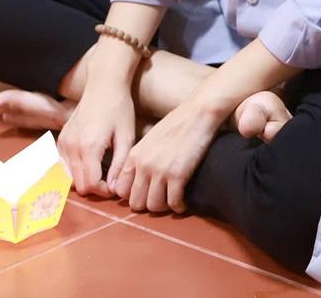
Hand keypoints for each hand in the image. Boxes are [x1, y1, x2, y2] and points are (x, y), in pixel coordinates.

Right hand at [57, 82, 135, 198]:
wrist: (103, 85)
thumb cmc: (120, 109)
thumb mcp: (126, 136)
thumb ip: (120, 164)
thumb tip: (114, 189)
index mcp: (89, 147)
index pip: (90, 185)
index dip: (104, 191)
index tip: (117, 186)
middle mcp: (71, 147)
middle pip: (78, 184)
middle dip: (95, 187)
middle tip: (111, 181)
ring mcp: (62, 143)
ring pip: (69, 178)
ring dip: (85, 180)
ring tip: (102, 173)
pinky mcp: (60, 140)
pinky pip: (63, 166)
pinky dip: (75, 171)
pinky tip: (91, 164)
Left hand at [112, 97, 225, 212]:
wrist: (199, 112)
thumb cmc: (178, 122)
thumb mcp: (151, 138)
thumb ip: (142, 157)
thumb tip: (140, 176)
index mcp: (134, 155)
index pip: (121, 189)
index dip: (133, 196)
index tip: (146, 195)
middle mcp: (143, 165)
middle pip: (136, 203)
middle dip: (148, 205)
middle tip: (160, 201)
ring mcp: (160, 171)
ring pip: (154, 206)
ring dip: (164, 208)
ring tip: (172, 202)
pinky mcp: (178, 175)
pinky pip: (174, 202)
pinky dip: (179, 207)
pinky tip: (184, 203)